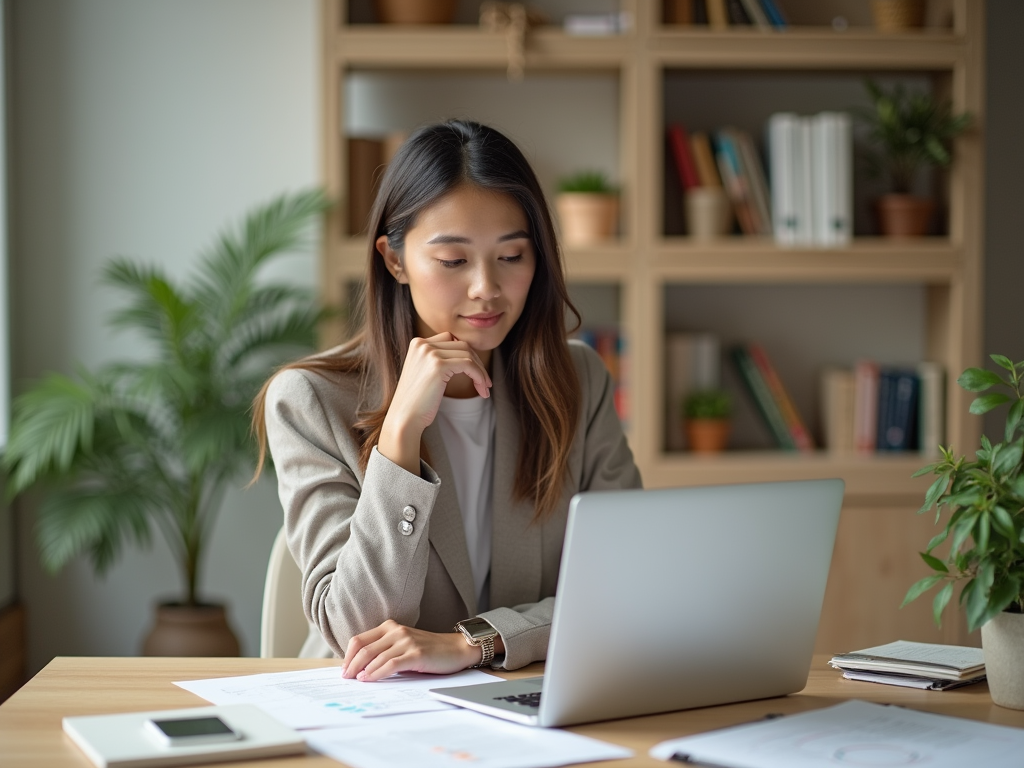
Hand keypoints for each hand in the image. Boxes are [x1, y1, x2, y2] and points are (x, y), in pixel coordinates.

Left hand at [340, 620, 480, 681]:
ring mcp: (406, 641)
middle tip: (346, 678)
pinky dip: (377, 673)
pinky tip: (370, 679)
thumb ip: (385, 650)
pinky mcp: (416, 653)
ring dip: (362, 671)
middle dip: (351, 665)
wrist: (457, 649)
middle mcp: (397, 631)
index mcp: (390, 627)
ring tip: (356, 681)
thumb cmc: (429, 650)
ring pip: (375, 657)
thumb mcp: (404, 645)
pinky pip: (390, 664)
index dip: (348, 655)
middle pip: (364, 648)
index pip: (360, 639)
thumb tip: (361, 667)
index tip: (344, 669)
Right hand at [378, 333, 491, 473]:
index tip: (476, 373)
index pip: (451, 340)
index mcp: (417, 343)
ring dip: (481, 371)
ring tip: (485, 388)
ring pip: (468, 354)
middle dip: (477, 363)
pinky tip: (482, 389)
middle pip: (462, 345)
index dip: (467, 356)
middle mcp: (422, 344)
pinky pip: (469, 364)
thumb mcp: (426, 373)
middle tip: (485, 383)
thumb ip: (439, 360)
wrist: (404, 419)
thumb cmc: (417, 402)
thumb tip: (467, 357)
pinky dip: (479, 376)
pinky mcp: (438, 365)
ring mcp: (429, 353)